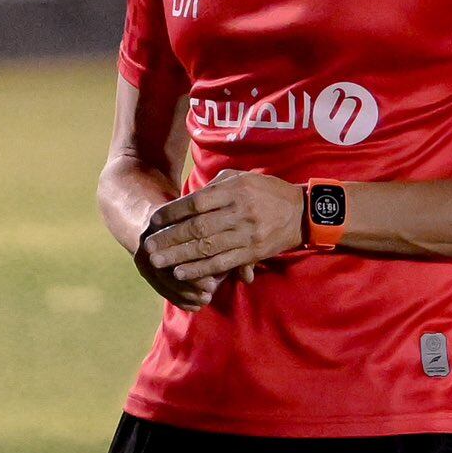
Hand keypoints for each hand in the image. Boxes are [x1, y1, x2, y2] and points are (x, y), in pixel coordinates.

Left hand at [137, 169, 306, 295]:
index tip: (154, 221)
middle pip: (198, 228)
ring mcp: (247, 234)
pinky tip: (182, 273)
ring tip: (158, 262)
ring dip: (179, 256)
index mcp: (234, 191)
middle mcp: (239, 212)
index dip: (172, 213)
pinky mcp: (253, 252)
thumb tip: (187, 201)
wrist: (303, 212)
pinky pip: (223, 263)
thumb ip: (215, 187)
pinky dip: (200, 269)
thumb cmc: (266, 192)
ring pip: (207, 248)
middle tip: (148, 246)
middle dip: (170, 239)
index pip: (196, 203)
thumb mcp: (242, 179)